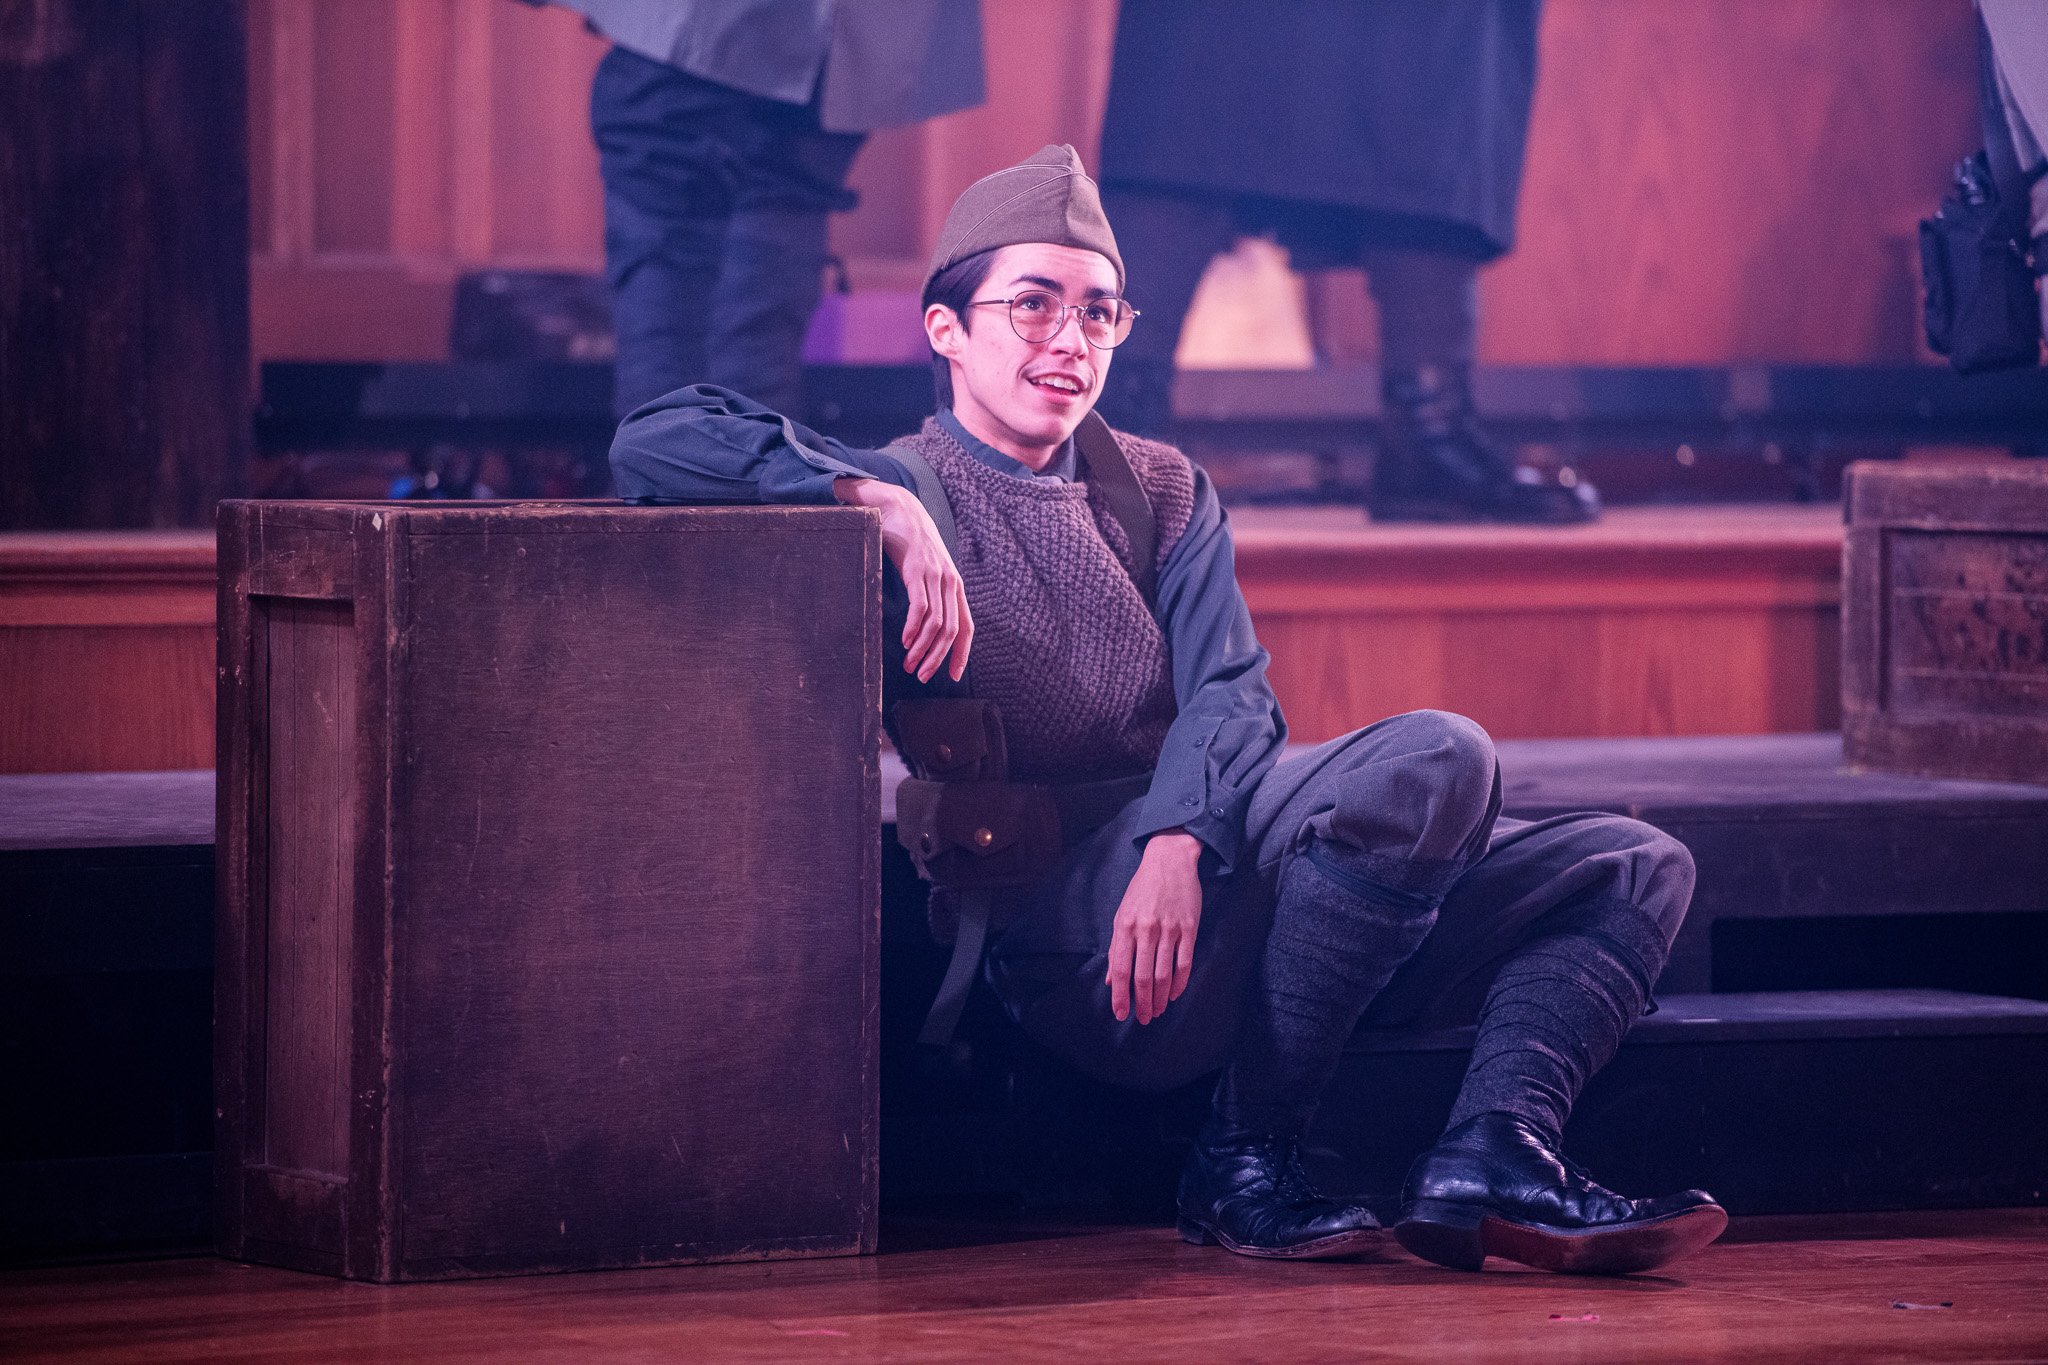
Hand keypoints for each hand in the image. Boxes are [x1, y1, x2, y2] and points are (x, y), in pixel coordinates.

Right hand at [835, 477, 972, 682]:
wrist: (898, 507)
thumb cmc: (909, 541)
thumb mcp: (925, 569)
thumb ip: (929, 593)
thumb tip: (923, 623)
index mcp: (954, 586)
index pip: (966, 627)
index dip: (961, 654)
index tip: (952, 676)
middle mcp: (950, 582)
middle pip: (951, 631)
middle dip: (937, 658)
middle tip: (922, 676)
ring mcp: (935, 576)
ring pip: (936, 623)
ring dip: (923, 649)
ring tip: (910, 665)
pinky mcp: (917, 570)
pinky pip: (920, 606)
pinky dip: (914, 628)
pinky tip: (906, 642)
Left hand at [1107, 831, 1203, 1024]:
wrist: (1170, 860)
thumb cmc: (1142, 889)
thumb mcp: (1122, 914)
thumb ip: (1117, 948)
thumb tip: (1111, 979)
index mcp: (1125, 926)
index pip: (1121, 969)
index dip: (1120, 995)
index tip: (1121, 1014)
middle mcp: (1146, 929)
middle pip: (1143, 976)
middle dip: (1142, 1002)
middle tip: (1143, 1019)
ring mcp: (1169, 929)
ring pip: (1164, 973)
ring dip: (1160, 998)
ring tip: (1157, 1012)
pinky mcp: (1189, 927)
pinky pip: (1185, 962)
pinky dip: (1179, 982)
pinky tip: (1173, 994)